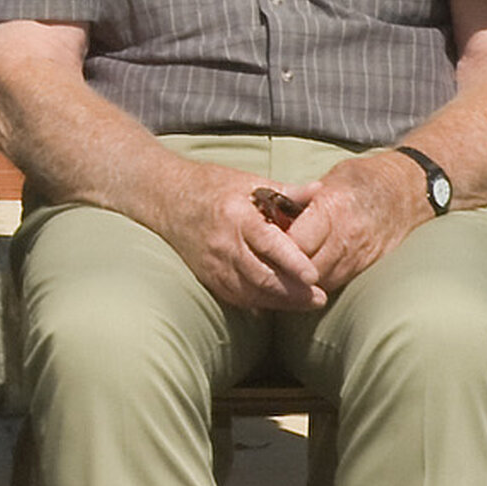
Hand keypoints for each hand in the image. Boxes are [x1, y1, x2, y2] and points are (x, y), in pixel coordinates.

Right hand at [142, 160, 332, 315]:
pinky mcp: (209, 277)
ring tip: (308, 302)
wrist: (167, 199)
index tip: (313, 276)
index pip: (267, 243)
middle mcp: (223, 244)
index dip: (291, 261)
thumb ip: (287, 192)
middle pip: (261, 275)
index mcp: (236, 216)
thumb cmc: (213, 187)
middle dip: (292, 292)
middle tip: (319, 298)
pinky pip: (238, 296)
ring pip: (250, 291)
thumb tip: (319, 191)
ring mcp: (213, 264)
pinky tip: (282, 303)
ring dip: (280, 301)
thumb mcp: (249, 182)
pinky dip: (262, 301)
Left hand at [247, 150, 430, 298]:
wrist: (410, 191)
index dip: (273, 248)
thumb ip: (303, 200)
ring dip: (299, 281)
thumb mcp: (332, 179)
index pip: (293, 242)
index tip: (259, 245)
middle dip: (283, 270)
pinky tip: (304, 277)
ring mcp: (359, 255)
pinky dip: (318, 282)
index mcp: (332, 210)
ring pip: (320, 281)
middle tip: (263, 266)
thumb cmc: (365, 179)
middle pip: (304, 268)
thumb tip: (272, 213)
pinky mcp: (367, 267)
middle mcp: (346, 237)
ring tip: (279, 275)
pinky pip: (336, 282)